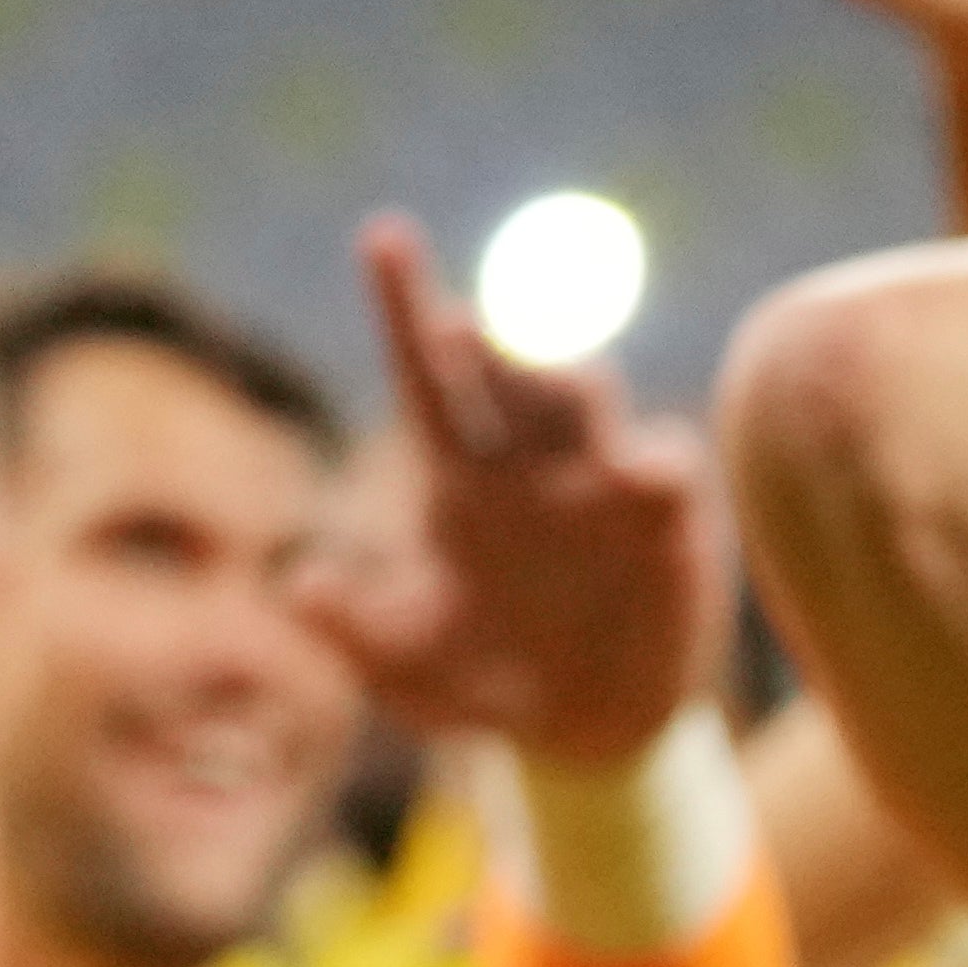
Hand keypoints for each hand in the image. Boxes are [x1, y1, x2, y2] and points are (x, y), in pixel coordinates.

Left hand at [309, 218, 731, 772]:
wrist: (588, 731)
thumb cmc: (484, 685)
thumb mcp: (408, 671)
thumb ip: (355, 634)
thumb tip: (299, 586)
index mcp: (456, 481)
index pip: (428, 375)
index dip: (405, 304)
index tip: (384, 235)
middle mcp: (528, 463)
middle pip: (511, 367)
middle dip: (500, 336)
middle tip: (479, 331)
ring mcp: (600, 484)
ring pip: (586, 391)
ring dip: (567, 378)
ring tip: (560, 385)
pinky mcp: (665, 519)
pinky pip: (667, 460)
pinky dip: (654, 456)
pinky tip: (635, 474)